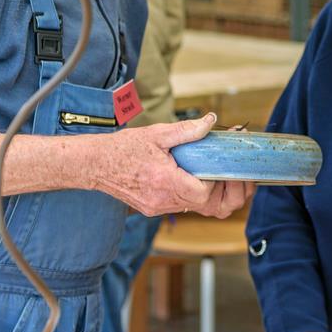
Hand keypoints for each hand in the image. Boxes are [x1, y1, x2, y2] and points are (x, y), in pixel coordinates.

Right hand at [91, 113, 251, 218]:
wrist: (95, 165)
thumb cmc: (123, 149)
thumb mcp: (157, 134)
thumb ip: (187, 130)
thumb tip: (210, 122)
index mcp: (165, 182)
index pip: (204, 193)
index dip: (218, 181)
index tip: (221, 164)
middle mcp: (163, 200)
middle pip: (208, 208)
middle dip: (227, 194)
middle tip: (235, 175)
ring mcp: (158, 207)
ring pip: (197, 209)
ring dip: (213, 196)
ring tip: (222, 176)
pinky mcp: (154, 208)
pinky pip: (183, 206)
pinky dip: (196, 195)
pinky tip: (200, 178)